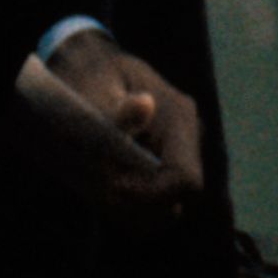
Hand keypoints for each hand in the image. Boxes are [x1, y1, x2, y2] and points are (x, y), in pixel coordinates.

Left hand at [24, 34, 206, 227]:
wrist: (90, 70)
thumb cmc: (90, 79)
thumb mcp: (95, 90)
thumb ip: (117, 109)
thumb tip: (145, 105)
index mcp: (179, 117)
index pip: (184, 180)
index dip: (151, 195)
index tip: (111, 188)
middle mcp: (187, 139)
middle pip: (178, 200)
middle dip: (140, 205)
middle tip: (100, 191)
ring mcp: (179, 154)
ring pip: (167, 206)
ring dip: (133, 207)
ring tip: (98, 187)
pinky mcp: (165, 166)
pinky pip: (155, 202)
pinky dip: (130, 204)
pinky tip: (103, 185)